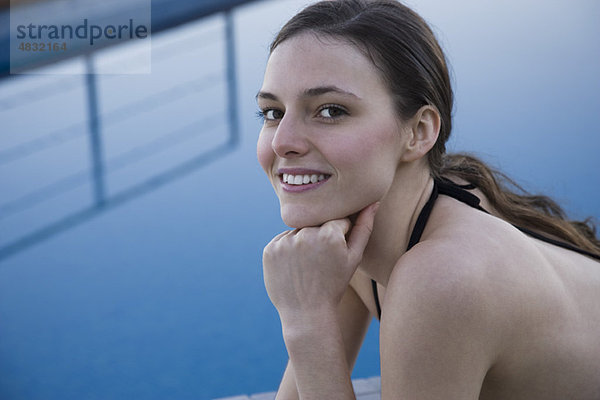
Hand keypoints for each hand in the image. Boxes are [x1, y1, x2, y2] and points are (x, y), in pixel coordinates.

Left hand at [262, 202, 378, 318]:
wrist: (306, 313)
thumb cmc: (334, 286)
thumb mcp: (354, 258)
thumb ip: (364, 228)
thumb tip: (373, 202)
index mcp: (329, 234)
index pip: (337, 220)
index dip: (339, 236)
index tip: (336, 253)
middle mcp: (305, 234)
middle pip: (316, 223)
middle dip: (320, 236)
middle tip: (320, 261)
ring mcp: (284, 242)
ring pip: (298, 231)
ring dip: (303, 241)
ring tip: (308, 265)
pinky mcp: (270, 249)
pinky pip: (282, 240)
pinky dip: (288, 249)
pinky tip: (295, 267)